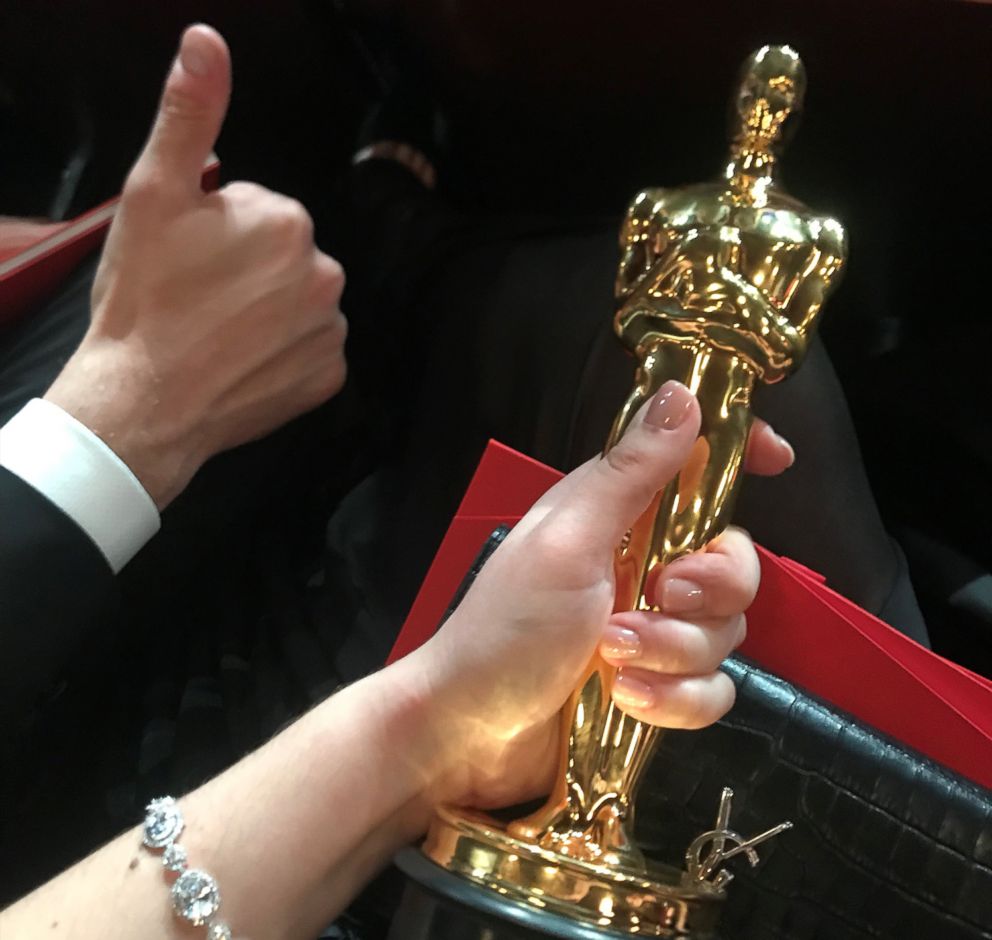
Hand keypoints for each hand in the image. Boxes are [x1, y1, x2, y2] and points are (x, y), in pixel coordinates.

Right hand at [45, 25, 346, 507]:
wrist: (142, 402)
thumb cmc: (144, 302)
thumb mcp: (154, 195)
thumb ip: (189, 115)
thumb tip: (208, 41)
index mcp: (288, 222)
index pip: (258, 211)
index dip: (217, 233)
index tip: (189, 262)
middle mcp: (325, 273)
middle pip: (284, 257)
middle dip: (247, 269)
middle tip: (198, 299)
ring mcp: (330, 330)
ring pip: (298, 303)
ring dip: (266, 312)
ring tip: (216, 332)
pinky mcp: (328, 377)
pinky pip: (310, 352)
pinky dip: (283, 354)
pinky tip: (242, 361)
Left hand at [411, 381, 771, 809]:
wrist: (471, 732)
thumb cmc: (507, 625)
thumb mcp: (568, 541)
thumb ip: (629, 473)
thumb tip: (680, 394)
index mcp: (620, 514)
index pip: (695, 468)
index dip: (740, 453)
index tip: (778, 458)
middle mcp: (645, 564)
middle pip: (734, 561)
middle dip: (709, 586)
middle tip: (659, 595)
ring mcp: (655, 630)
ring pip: (725, 632)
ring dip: (673, 651)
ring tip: (613, 659)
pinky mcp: (659, 687)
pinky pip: (713, 690)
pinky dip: (675, 701)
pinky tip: (628, 702)